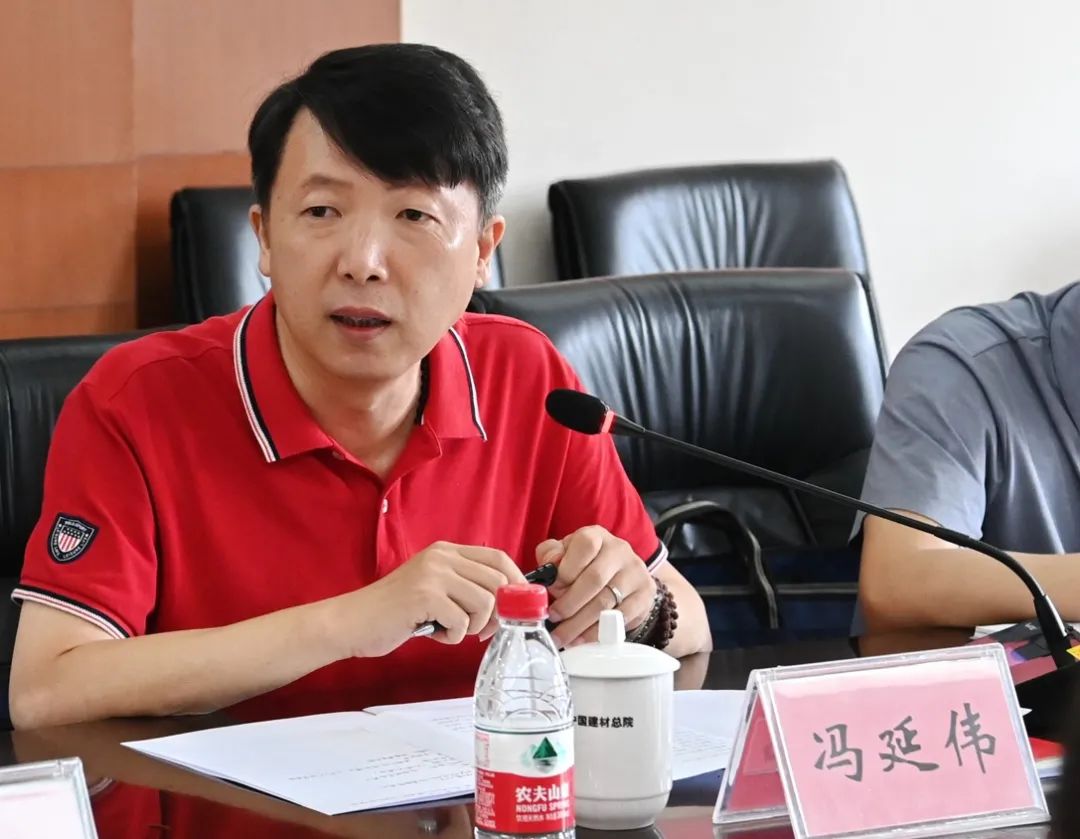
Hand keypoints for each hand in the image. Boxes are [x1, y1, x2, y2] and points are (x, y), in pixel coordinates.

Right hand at [344, 542, 525, 656]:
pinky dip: (453, 636)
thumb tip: (508, 602)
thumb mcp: (433, 589)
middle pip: (498, 581)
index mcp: (446, 551)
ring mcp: (433, 574)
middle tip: (478, 631)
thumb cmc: (394, 612)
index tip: (517, 607)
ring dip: (473, 626)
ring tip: (449, 630)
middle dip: (497, 613)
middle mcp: (442, 557)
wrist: (352, 622)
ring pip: (485, 602)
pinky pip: (462, 621)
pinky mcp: (424, 595)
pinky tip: (434, 634)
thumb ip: (464, 588)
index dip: (516, 583)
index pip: (499, 558)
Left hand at [536, 525, 655, 648]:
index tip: (552, 588)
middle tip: (553, 617)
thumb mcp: (565, 553)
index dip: (566, 568)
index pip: (585, 545)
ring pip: (605, 602)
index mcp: (597, 536)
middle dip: (570, 603)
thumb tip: (549, 568)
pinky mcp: (644, 595)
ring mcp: (635, 573)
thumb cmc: (585, 564)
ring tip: (563, 635)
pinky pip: (619, 619)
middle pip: (594, 579)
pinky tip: (581, 639)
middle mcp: (619, 550)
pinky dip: (596, 632)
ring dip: (579, 623)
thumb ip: (551, 555)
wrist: (622, 574)